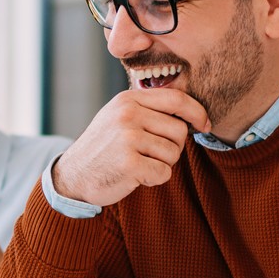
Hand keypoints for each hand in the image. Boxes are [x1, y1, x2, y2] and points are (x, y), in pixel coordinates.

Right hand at [53, 88, 210, 206]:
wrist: (73, 176)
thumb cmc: (105, 147)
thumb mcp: (120, 117)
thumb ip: (149, 109)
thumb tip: (192, 111)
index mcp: (128, 99)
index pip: (176, 99)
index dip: (197, 112)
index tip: (205, 125)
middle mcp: (128, 115)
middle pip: (179, 130)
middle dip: (173, 147)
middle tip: (151, 154)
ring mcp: (127, 138)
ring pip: (173, 153)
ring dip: (162, 164)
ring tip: (138, 163)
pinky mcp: (129, 164)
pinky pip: (164, 173)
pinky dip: (154, 179)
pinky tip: (135, 176)